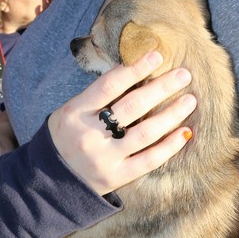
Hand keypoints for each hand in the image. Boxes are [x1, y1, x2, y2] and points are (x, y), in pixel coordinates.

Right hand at [47, 49, 195, 194]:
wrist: (49, 181)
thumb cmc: (64, 137)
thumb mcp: (69, 112)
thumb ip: (96, 97)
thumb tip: (134, 73)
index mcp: (75, 113)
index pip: (109, 86)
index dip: (134, 69)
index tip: (156, 56)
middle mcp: (89, 135)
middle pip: (132, 107)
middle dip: (161, 88)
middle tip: (184, 74)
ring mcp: (104, 158)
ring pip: (145, 133)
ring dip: (171, 115)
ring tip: (190, 100)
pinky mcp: (116, 177)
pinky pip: (149, 160)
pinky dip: (169, 146)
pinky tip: (185, 132)